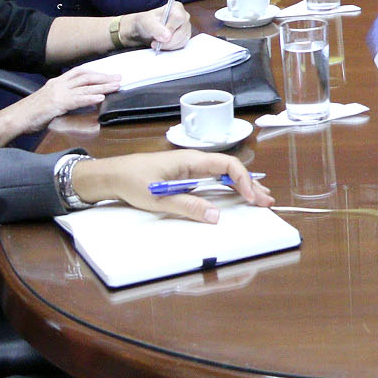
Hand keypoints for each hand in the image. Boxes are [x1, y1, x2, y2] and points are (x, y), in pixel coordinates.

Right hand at [16, 65, 122, 130]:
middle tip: (118, 78)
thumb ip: (63, 99)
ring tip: (116, 86)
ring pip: (85, 87)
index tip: (108, 74)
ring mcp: (58, 93)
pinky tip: (100, 98)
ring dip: (102, 86)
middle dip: (103, 77)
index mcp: (56, 82)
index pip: (79, 73)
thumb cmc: (31, 113)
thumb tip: (78, 101)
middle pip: (85, 77)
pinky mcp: (57, 104)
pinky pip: (77, 100)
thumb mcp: (49, 101)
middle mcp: (59, 84)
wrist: (16, 118)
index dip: (95, 73)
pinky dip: (90, 98)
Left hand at [72, 148, 272, 221]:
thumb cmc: (132, 181)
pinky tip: (236, 197)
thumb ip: (188, 206)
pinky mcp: (184, 177)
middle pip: (230, 170)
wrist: (111, 176)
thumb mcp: (159, 197)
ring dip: (242, 187)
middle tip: (267, 201)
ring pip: (223, 175)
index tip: (251, 198)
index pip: (227, 165)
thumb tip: (216, 216)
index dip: (243, 180)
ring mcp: (190, 169)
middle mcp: (194, 162)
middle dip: (250, 185)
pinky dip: (227, 189)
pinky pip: (212, 181)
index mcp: (190, 160)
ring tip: (259, 199)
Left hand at [127, 1, 190, 49]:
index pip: (178, 18)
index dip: (170, 29)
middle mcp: (184, 16)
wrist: (146, 29)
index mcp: (176, 8)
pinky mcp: (185, 37)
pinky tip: (162, 44)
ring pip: (182, 40)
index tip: (160, 37)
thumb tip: (167, 37)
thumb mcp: (147, 23)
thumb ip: (156, 28)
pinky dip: (171, 47)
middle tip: (155, 43)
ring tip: (156, 43)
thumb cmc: (147, 22)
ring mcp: (186, 27)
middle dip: (168, 41)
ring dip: (168, 45)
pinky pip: (181, 45)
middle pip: (181, 31)